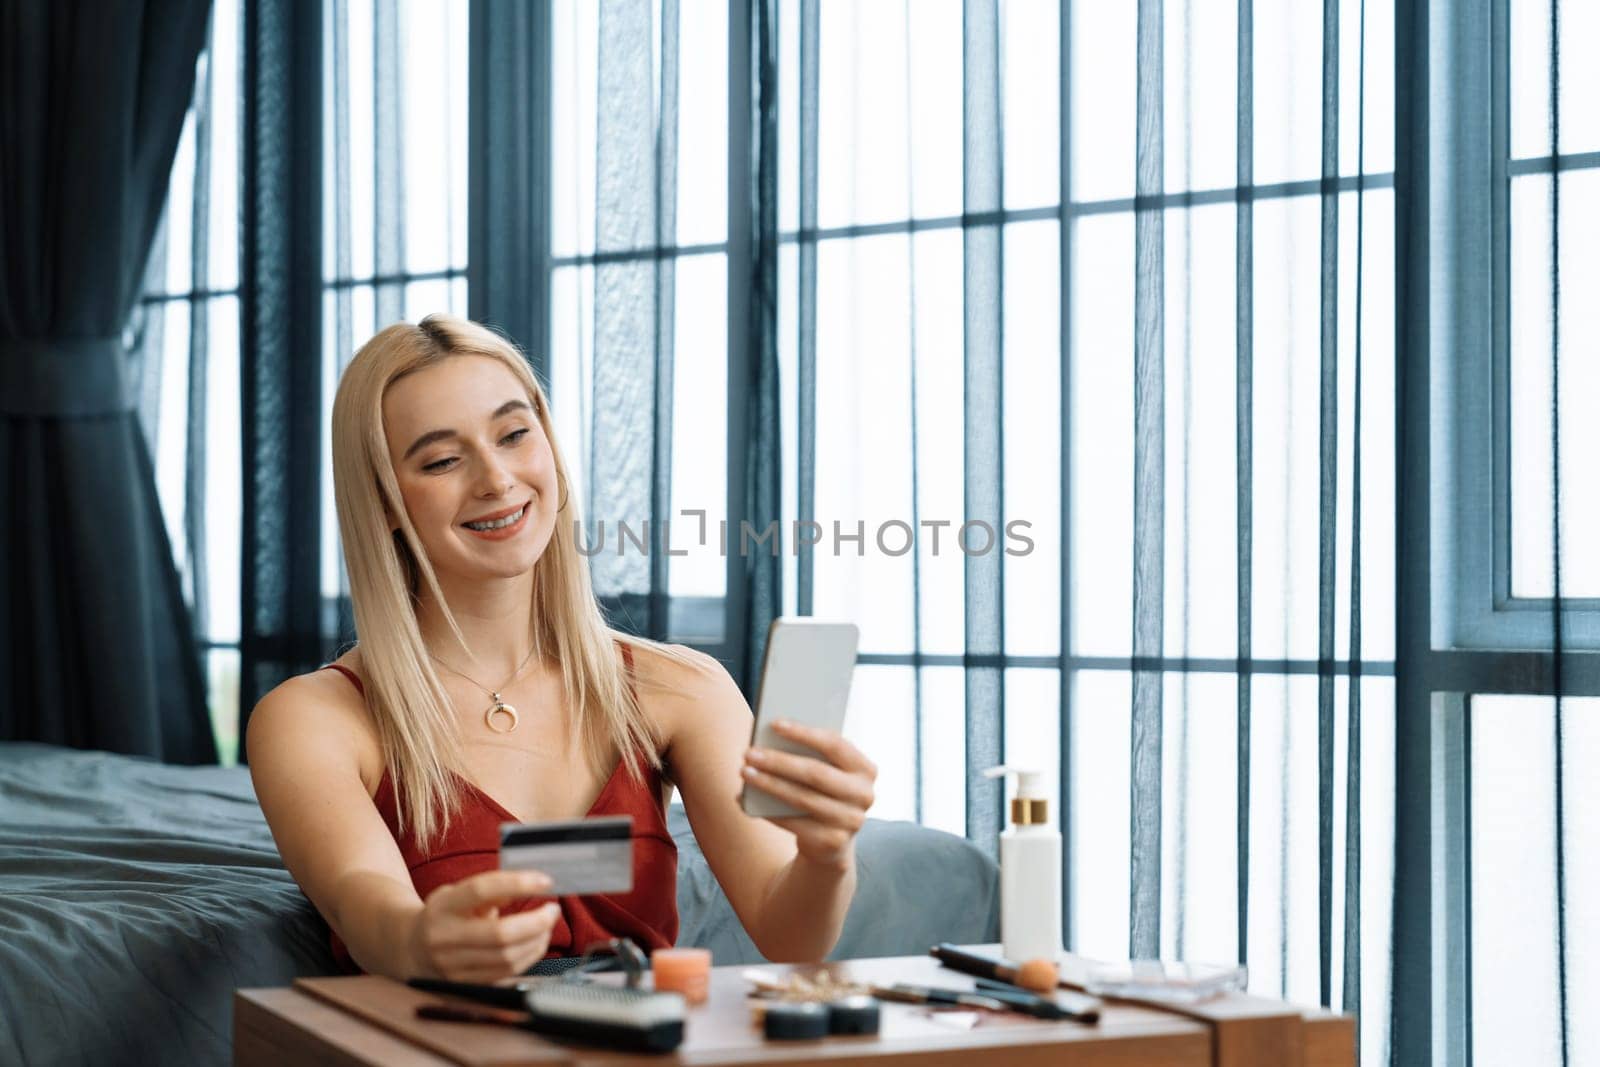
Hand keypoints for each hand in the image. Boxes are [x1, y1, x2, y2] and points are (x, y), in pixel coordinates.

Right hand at [407, 870, 561, 980]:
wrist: (409, 949)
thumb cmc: (442, 915)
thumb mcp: (456, 893)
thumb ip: (489, 890)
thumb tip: (529, 885)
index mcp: (442, 907)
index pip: (482, 890)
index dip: (518, 883)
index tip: (545, 881)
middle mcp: (444, 938)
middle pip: (500, 934)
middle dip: (536, 922)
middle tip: (553, 910)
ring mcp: (453, 966)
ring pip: (507, 958)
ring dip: (537, 941)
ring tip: (547, 926)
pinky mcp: (465, 985)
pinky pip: (505, 973)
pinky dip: (528, 957)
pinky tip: (536, 943)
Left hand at [742, 719, 876, 871]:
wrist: (832, 842)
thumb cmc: (823, 793)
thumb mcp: (826, 772)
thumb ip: (811, 754)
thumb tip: (771, 738)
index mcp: (866, 769)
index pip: (835, 744)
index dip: (804, 733)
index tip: (774, 723)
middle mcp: (865, 795)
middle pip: (815, 773)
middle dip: (779, 761)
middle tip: (749, 753)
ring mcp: (851, 821)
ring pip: (802, 798)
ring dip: (768, 784)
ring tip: (745, 772)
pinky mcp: (833, 842)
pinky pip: (794, 823)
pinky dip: (767, 811)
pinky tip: (745, 800)